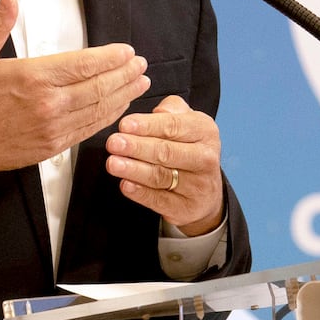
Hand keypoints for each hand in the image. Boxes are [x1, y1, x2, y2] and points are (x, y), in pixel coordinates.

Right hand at [0, 0, 149, 185]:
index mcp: (34, 77)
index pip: (84, 64)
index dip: (110, 58)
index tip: (126, 51)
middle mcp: (49, 103)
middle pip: (98, 86)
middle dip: (124, 74)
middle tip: (140, 65)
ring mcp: (54, 127)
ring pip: (98, 108)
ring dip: (123, 95)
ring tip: (139, 82)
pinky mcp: (54, 145)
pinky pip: (89, 129)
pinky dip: (108, 116)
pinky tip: (119, 106)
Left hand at [104, 95, 223, 235]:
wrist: (207, 191)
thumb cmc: (188, 148)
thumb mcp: (187, 122)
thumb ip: (171, 110)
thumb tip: (156, 112)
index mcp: (205, 131)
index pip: (174, 126)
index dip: (147, 125)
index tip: (124, 125)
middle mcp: (205, 158)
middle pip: (167, 152)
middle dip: (137, 147)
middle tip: (114, 143)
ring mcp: (198, 186)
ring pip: (161, 176)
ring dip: (134, 170)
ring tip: (113, 163)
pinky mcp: (186, 208)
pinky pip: (160, 200)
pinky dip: (140, 193)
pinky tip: (125, 184)